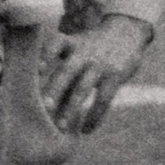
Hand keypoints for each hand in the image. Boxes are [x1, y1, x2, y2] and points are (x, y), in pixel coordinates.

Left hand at [40, 15, 152, 133]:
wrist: (126, 34)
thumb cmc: (89, 51)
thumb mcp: (76, 54)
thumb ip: (61, 76)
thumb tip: (43, 109)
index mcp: (70, 44)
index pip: (56, 44)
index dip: (46, 55)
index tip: (38, 69)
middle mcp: (83, 53)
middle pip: (67, 71)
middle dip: (55, 89)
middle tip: (44, 106)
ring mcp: (100, 65)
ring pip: (83, 88)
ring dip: (71, 108)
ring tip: (61, 127)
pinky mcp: (116, 76)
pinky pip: (104, 99)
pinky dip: (94, 116)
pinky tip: (86, 130)